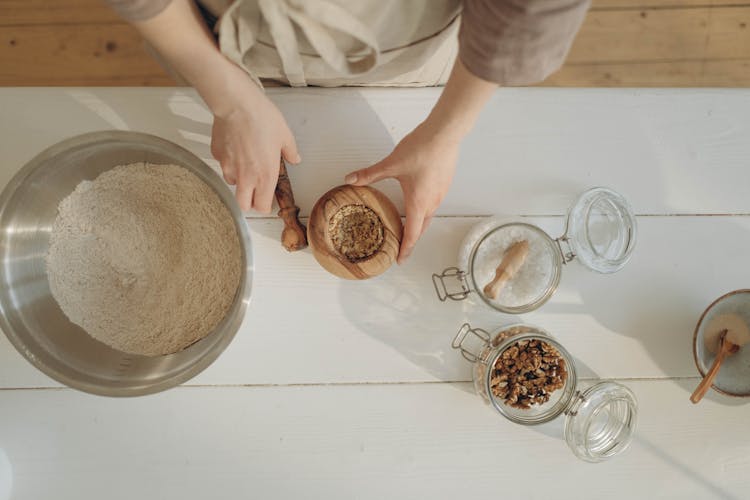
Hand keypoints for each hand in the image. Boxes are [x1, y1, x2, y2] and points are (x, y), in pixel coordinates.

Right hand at [210, 81, 299, 212]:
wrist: (237, 104)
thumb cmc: (261, 118)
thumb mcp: (285, 135)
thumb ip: (290, 152)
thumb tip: (294, 158)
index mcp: (265, 176)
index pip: (261, 207)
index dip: (264, 205)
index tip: (267, 199)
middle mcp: (246, 177)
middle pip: (243, 205)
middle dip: (249, 200)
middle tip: (255, 189)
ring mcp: (229, 168)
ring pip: (232, 183)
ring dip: (239, 179)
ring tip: (246, 162)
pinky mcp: (217, 156)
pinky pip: (223, 165)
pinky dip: (229, 161)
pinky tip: (236, 147)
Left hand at [345, 120, 459, 263]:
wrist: (445, 134)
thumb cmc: (421, 149)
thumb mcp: (391, 164)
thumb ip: (370, 174)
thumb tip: (350, 179)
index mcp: (418, 203)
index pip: (412, 234)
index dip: (406, 249)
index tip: (400, 260)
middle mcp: (431, 202)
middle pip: (421, 228)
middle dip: (411, 240)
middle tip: (402, 248)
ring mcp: (440, 194)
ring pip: (429, 216)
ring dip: (418, 225)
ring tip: (408, 228)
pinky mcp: (445, 184)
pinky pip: (434, 204)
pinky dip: (425, 210)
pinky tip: (417, 202)